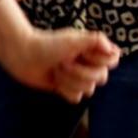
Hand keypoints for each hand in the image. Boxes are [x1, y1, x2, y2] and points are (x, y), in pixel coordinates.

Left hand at [2, 28, 120, 103]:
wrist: (22, 54)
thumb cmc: (47, 44)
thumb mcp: (72, 39)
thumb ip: (96, 40)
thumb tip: (114, 50)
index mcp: (92, 49)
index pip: (113, 60)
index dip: (98, 59)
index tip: (82, 53)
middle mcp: (88, 63)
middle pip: (101, 78)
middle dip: (80, 72)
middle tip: (62, 62)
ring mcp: (78, 76)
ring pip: (89, 89)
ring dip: (69, 80)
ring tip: (56, 69)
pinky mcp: (67, 87)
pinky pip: (76, 98)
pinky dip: (64, 89)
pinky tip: (54, 80)